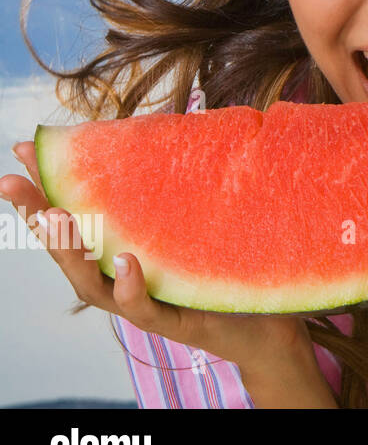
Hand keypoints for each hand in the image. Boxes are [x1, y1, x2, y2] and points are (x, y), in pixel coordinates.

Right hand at [3, 141, 316, 376]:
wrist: (266, 320)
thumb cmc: (225, 262)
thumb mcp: (196, 216)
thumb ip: (175, 184)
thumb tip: (164, 125)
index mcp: (120, 247)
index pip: (74, 215)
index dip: (45, 186)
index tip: (22, 149)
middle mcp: (120, 276)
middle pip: (68, 249)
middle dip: (37, 215)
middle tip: (12, 183)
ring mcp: (141, 300)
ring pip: (92, 282)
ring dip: (71, 250)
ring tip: (57, 216)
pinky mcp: (171, 320)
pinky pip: (141, 308)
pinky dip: (129, 287)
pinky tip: (127, 262)